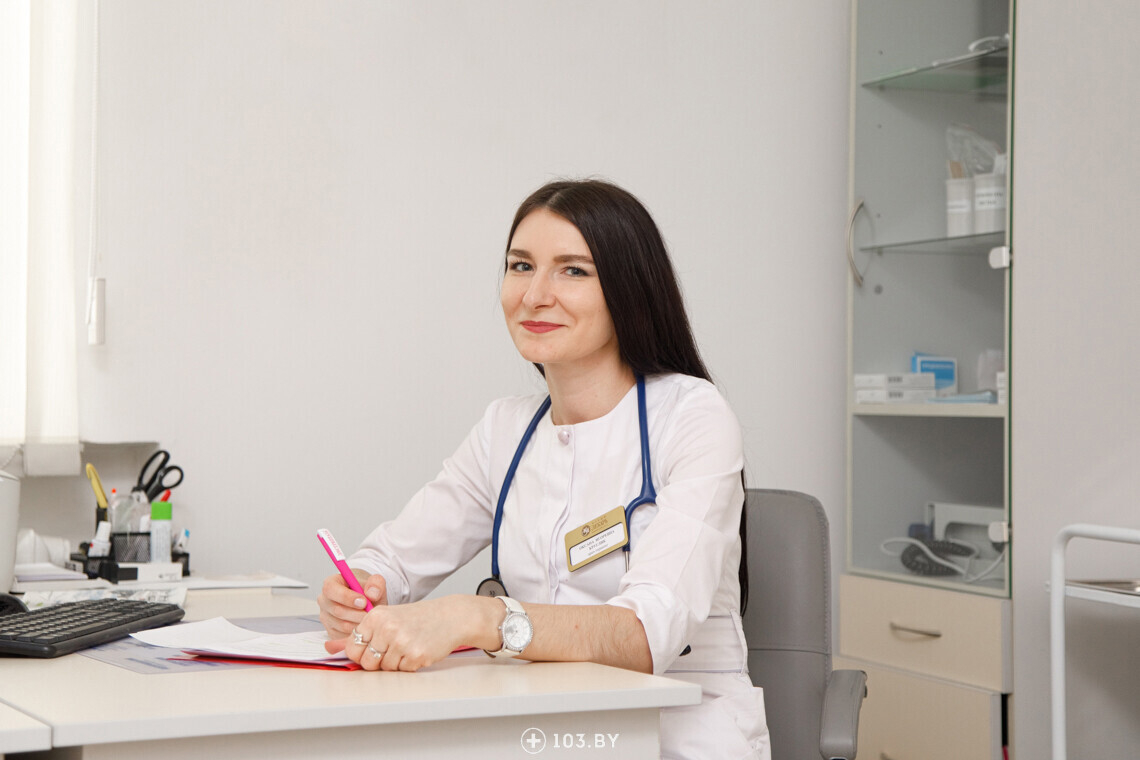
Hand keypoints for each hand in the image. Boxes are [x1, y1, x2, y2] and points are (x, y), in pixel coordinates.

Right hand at [317, 568, 386, 638]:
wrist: (366, 601)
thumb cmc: (367, 590)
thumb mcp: (375, 582)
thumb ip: (376, 583)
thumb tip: (372, 594)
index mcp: (331, 584)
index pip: (330, 589)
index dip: (346, 597)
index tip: (363, 602)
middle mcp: (324, 600)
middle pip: (336, 610)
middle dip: (357, 614)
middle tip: (371, 614)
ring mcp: (326, 617)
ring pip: (341, 625)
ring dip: (358, 624)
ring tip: (370, 619)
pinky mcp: (330, 631)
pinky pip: (343, 636)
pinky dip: (356, 633)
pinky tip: (364, 627)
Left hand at [328, 594, 498, 671]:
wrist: (449, 616)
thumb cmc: (416, 618)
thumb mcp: (386, 619)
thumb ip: (357, 635)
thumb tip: (329, 648)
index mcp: (375, 616)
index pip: (353, 648)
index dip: (362, 652)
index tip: (374, 646)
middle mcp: (386, 628)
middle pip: (367, 662)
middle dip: (377, 661)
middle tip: (392, 648)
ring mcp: (401, 642)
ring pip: (384, 669)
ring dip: (395, 663)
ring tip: (407, 646)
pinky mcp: (415, 655)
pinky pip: (402, 671)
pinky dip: (409, 665)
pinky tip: (417, 649)